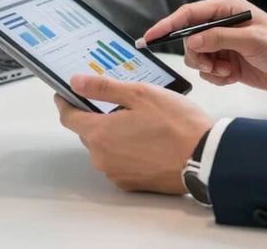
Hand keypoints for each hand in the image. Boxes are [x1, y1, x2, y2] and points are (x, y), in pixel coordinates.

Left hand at [55, 75, 212, 193]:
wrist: (203, 157)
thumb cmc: (175, 123)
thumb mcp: (140, 94)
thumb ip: (104, 88)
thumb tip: (76, 82)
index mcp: (101, 133)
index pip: (69, 117)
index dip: (65, 102)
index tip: (64, 93)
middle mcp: (102, 158)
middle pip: (88, 132)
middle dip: (96, 115)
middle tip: (117, 100)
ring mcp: (116, 173)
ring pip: (105, 147)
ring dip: (113, 132)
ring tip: (139, 118)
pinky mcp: (130, 183)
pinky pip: (119, 161)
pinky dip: (126, 148)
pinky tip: (146, 137)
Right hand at [144, 0, 266, 94]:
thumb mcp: (252, 40)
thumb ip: (220, 38)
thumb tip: (192, 39)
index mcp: (227, 9)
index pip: (189, 14)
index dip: (168, 24)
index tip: (150, 37)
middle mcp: (222, 25)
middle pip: (189, 38)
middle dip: (196, 54)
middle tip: (212, 64)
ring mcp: (224, 45)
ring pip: (197, 57)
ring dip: (208, 68)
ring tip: (227, 70)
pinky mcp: (227, 63)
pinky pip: (208, 72)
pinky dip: (216, 77)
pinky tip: (232, 76)